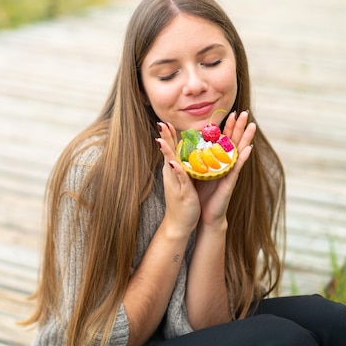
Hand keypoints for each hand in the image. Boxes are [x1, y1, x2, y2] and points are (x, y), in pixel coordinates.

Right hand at [156, 122, 200, 236]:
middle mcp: (172, 174)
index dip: (169, 136)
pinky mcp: (182, 192)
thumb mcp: (183, 181)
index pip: (172, 149)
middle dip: (165, 138)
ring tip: (162, 138)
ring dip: (168, 151)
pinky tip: (174, 163)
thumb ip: (182, 168)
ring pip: (171, 163)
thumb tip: (181, 156)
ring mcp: (176, 183)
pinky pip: (180, 179)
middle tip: (161, 123)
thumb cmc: (183, 201)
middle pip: (168, 152)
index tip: (165, 122)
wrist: (179, 223)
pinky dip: (177, 170)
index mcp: (175, 170)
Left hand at [195, 111, 255, 226]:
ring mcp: (229, 172)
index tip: (230, 112)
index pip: (221, 140)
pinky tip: (248, 149)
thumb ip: (194, 158)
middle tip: (244, 112)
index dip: (226, 127)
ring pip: (238, 151)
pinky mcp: (229, 182)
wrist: (204, 214)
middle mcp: (224, 164)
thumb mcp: (194, 172)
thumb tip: (189, 143)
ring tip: (252, 125)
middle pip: (232, 141)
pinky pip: (236, 168)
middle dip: (238, 127)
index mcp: (215, 160)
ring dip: (245, 138)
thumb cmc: (199, 194)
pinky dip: (242, 158)